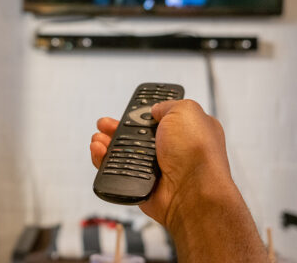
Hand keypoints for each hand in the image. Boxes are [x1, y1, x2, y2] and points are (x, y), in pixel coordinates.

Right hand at [90, 100, 232, 227]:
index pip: (160, 117)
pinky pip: (117, 171)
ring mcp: (156, 167)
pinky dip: (104, 161)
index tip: (131, 109)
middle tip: (106, 124)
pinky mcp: (141, 183)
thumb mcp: (186, 111)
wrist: (193, 192)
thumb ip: (168, 105)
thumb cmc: (197, 153)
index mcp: (186, 130)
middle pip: (136, 134)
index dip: (144, 112)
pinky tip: (100, 151)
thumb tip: (155, 109)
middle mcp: (172, 149)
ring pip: (124, 153)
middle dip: (118, 127)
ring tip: (99, 138)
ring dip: (107, 143)